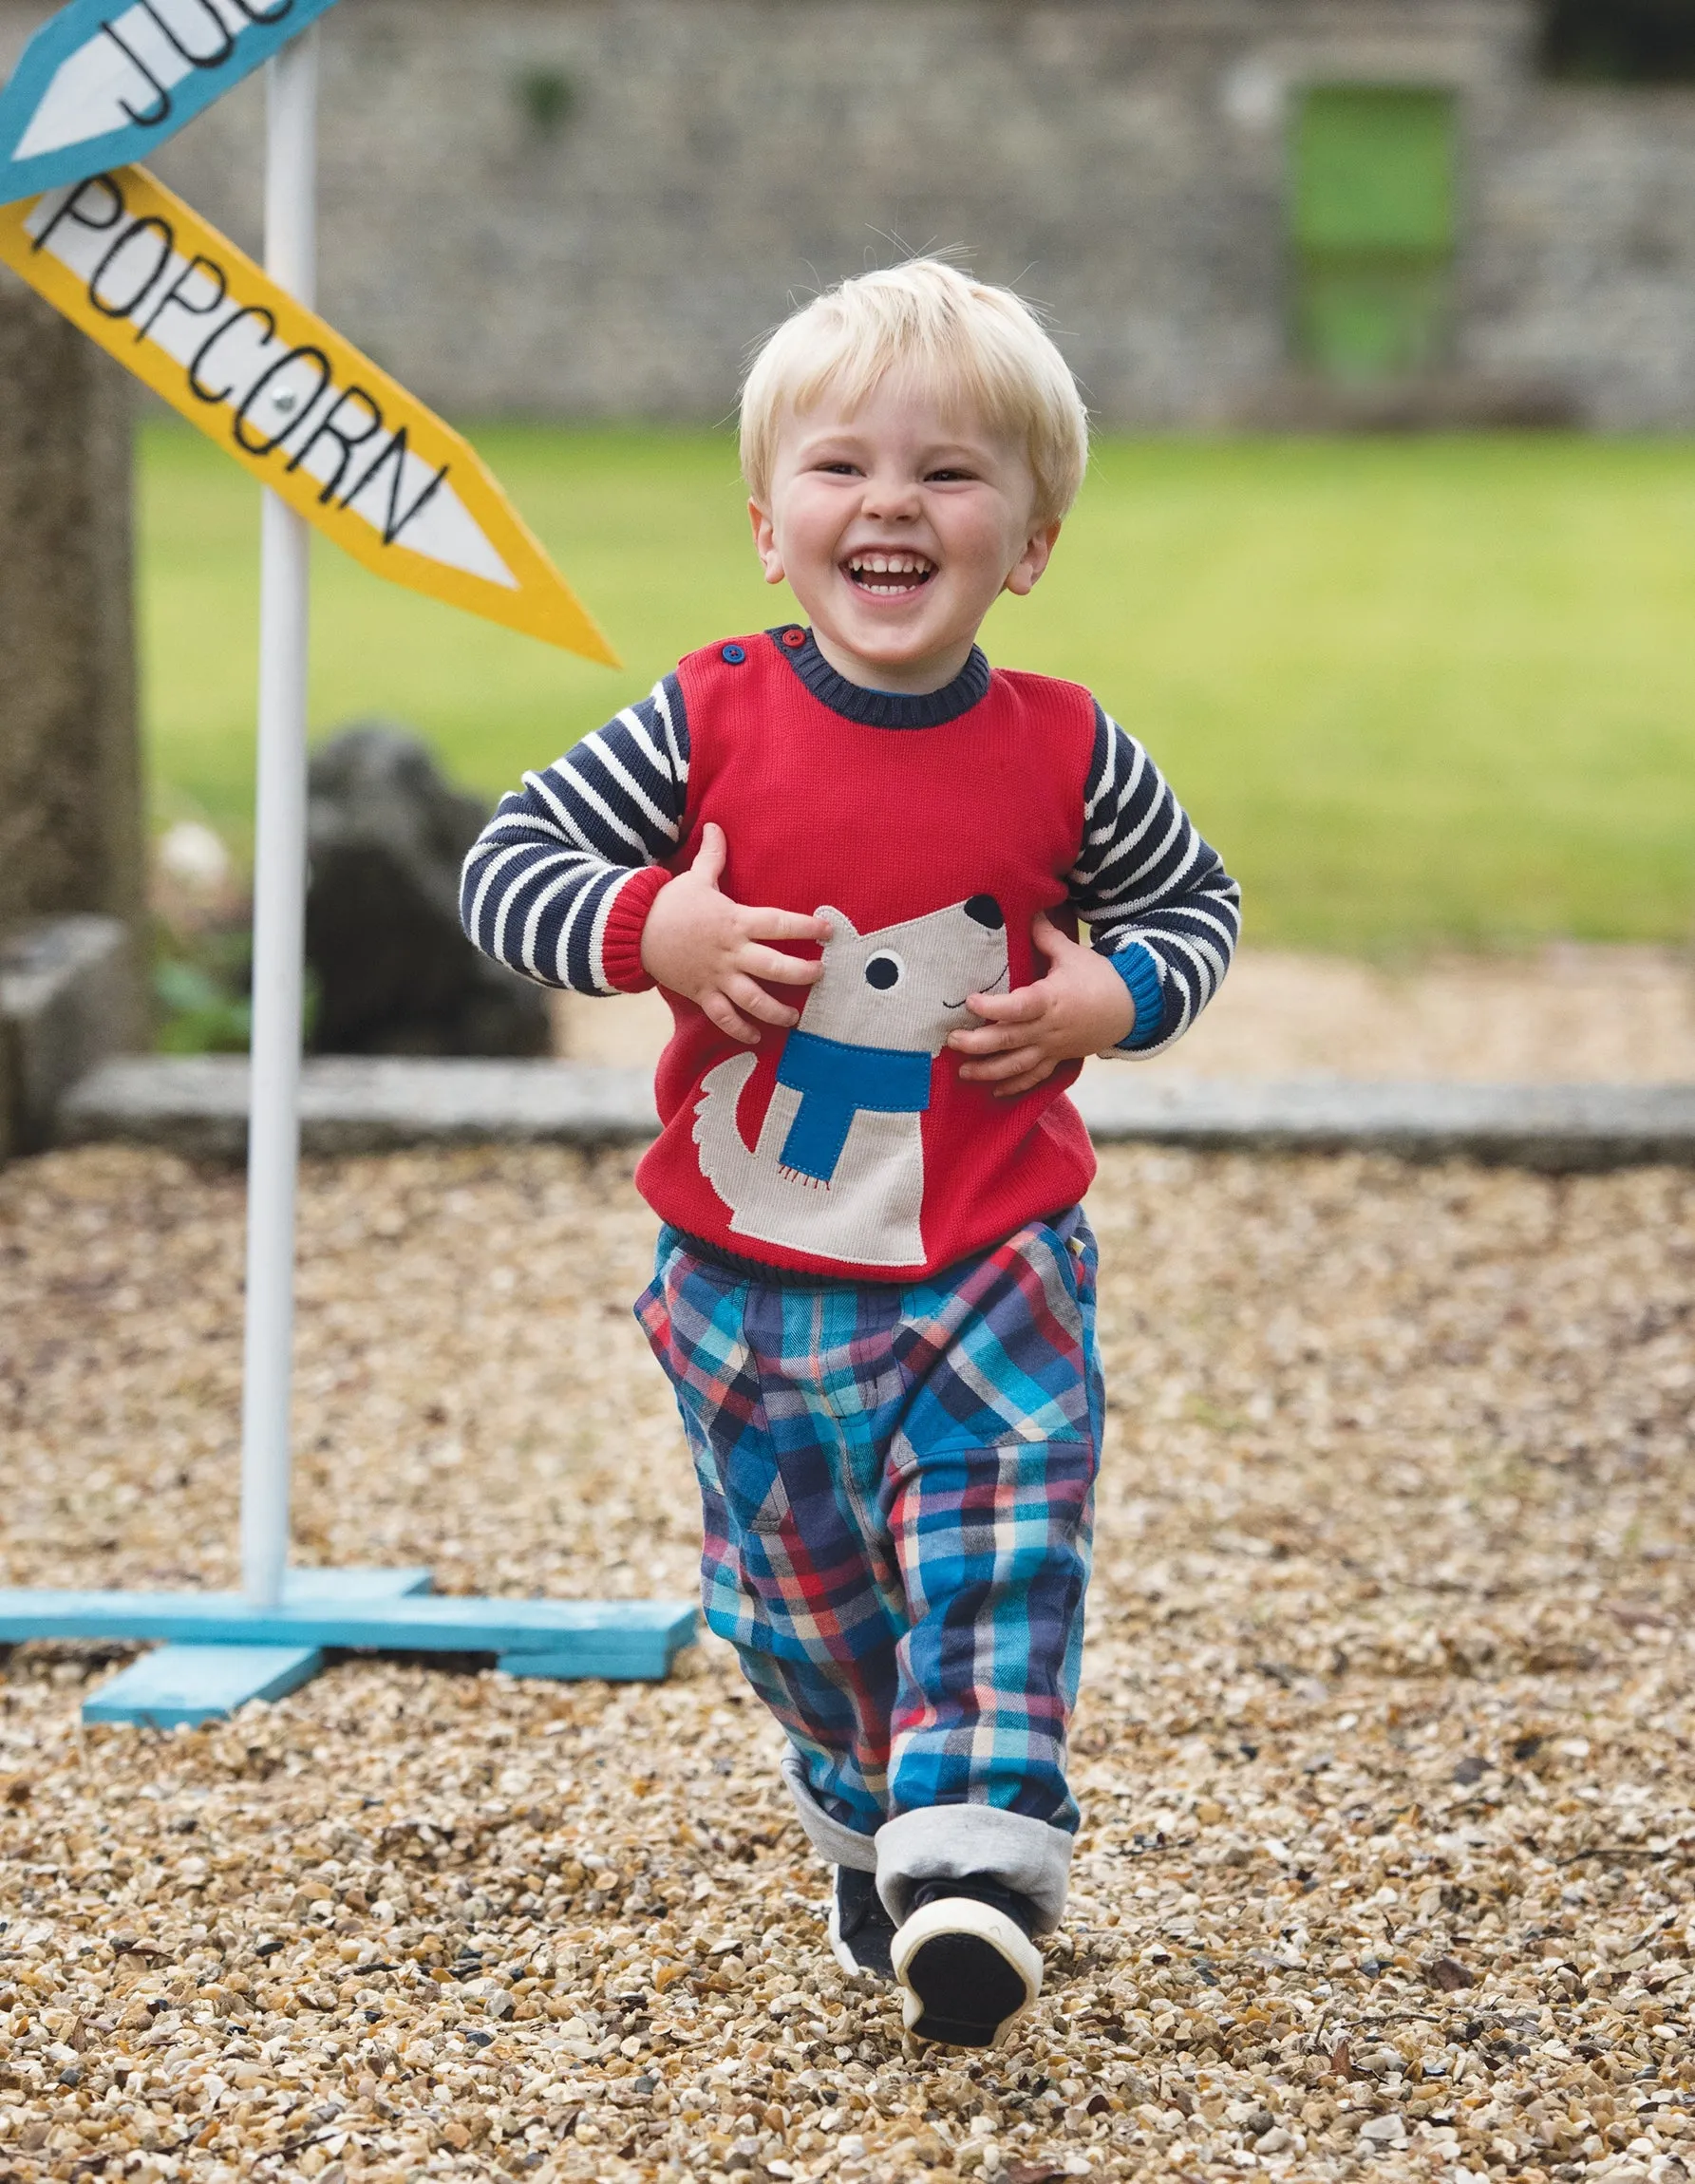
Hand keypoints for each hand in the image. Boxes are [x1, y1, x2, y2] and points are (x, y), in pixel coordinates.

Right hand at [640, 822, 828, 1042]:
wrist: (632, 932)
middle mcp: (731, 952)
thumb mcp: (695, 878)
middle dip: (803, 973)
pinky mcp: (702, 993)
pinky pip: (724, 1017)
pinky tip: (757, 1037)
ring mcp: (717, 976)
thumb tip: (716, 825)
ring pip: (753, 999)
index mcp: (735, 921)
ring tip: (796, 1017)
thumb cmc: (669, 904)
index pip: (779, 924)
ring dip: (777, 1011)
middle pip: (775, 967)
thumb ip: (713, 856)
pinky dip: (740, 1030)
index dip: (807, 928)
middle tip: (821, 975)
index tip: (828, 931)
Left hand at [948, 912, 1136, 1097]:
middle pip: (1009, 1040)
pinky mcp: (1058, 1059)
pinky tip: (994, 1091)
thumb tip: (1029, 909)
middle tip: (951, 1040)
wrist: (1131, 1008)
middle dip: (978, 1043)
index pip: (1018, 1007)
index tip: (970, 1000)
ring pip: (1018, 1065)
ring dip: (989, 1071)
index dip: (993, 1007)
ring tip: (963, 1072)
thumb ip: (1045, 936)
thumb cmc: (1099, 978)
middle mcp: (1049, 1028)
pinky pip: (1035, 1077)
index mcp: (1051, 1000)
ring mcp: (1053, 1047)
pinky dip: (1015, 1086)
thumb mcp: (1072, 953)